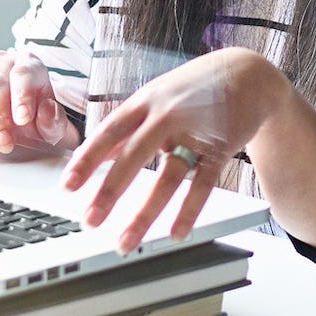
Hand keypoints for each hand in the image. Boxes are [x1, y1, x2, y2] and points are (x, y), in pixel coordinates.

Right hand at [0, 49, 70, 154]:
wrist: (23, 125)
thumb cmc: (38, 120)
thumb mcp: (54, 125)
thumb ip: (54, 119)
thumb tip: (46, 110)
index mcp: (29, 65)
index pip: (23, 74)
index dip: (21, 96)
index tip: (22, 119)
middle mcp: (1, 64)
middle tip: (4, 141)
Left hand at [61, 47, 289, 251]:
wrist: (247, 74)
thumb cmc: (194, 88)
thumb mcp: (156, 97)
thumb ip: (128, 126)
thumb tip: (94, 154)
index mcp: (145, 102)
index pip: (109, 132)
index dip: (87, 160)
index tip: (67, 187)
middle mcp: (167, 115)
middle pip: (134, 156)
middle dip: (109, 191)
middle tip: (90, 220)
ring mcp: (195, 131)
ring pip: (168, 177)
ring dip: (146, 213)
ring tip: (126, 241)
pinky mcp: (220, 148)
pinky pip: (203, 184)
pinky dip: (188, 211)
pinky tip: (176, 233)